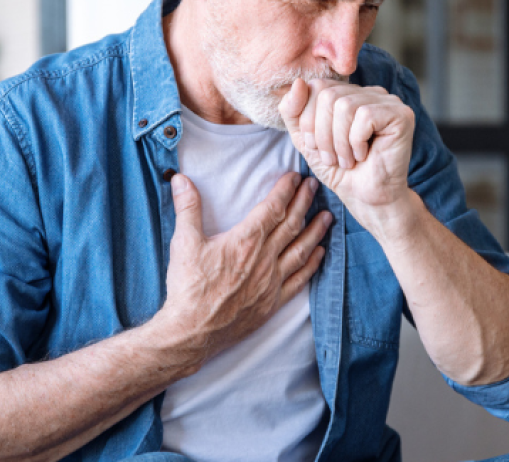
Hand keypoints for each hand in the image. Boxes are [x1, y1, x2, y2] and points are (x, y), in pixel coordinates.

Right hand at [155, 172, 330, 359]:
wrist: (192, 331)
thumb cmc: (188, 287)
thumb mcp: (184, 242)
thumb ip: (187, 208)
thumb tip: (181, 180)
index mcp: (245, 240)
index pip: (272, 208)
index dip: (286, 190)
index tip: (295, 177)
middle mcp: (264, 258)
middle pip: (291, 224)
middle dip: (304, 202)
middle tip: (314, 186)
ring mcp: (271, 281)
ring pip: (301, 250)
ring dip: (316, 231)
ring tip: (327, 216)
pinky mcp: (272, 302)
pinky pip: (299, 280)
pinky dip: (312, 264)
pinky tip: (320, 254)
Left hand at [278, 78, 414, 214]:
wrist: (366, 198)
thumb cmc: (339, 170)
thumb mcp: (305, 139)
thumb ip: (292, 110)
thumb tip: (298, 82)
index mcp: (347, 93)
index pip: (316, 86)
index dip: (308, 120)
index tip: (316, 147)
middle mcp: (369, 91)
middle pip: (328, 95)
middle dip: (322, 134)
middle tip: (332, 158)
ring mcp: (387, 101)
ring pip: (345, 105)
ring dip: (339, 142)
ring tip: (347, 160)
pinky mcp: (401, 115)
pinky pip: (365, 116)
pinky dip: (357, 142)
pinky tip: (364, 155)